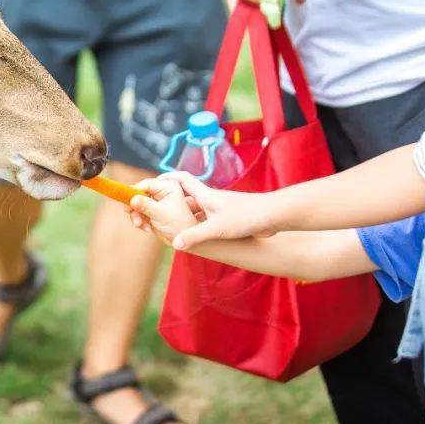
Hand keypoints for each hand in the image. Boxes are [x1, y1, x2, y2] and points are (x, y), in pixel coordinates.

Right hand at [127, 178, 201, 244]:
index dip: (134, 191)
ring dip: (137, 215)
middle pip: (140, 193)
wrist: (192, 242)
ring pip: (138, 204)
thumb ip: (146, 206)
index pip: (147, 183)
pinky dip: (141, 220)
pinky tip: (146, 229)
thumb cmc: (182, 226)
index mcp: (169, 186)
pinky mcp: (155, 211)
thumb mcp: (161, 214)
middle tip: (130, 214)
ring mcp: (159, 202)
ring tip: (140, 226)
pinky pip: (141, 212)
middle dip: (135, 206)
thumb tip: (132, 199)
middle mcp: (163, 191)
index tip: (126, 201)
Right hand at [162, 172, 277, 249]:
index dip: (165, 179)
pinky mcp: (227, 218)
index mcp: (204, 195)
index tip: (151, 185)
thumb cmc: (247, 216)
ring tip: (169, 228)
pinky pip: (204, 219)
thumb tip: (175, 244)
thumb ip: (195, 236)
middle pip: (183, 196)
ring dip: (181, 216)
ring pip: (194, 210)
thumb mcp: (217, 228)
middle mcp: (209, 199)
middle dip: (168, 203)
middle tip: (155, 212)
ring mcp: (218, 208)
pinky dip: (195, 225)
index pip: (180, 179)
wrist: (273, 215)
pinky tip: (192, 236)